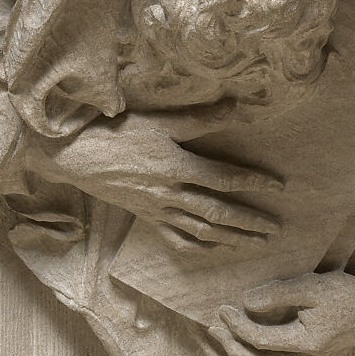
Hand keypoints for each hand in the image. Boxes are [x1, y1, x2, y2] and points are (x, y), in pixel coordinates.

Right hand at [30, 110, 282, 249]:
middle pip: (218, 211)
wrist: (76, 157)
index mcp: (178, 166)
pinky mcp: (147, 218)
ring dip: (231, 238)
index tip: (278, 186)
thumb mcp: (160, 121)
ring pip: (201, 230)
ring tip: (256, 243)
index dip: (253, 181)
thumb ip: (200, 118)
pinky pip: (176, 239)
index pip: (224, 177)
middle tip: (276, 229)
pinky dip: (199, 247)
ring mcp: (159, 209)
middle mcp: (171, 193)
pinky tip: (216, 249)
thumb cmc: (118, 133)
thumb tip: (237, 106)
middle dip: (249, 221)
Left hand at [207, 244, 354, 355]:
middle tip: (212, 327)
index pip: (260, 340)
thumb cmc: (344, 294)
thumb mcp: (312, 286)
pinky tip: (237, 354)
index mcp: (306, 343)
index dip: (237, 325)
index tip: (222, 308)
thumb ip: (279, 293)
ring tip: (218, 343)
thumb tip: (245, 302)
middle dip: (230, 346)